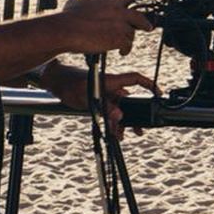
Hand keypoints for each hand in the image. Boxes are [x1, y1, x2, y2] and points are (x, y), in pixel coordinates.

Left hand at [42, 65, 157, 136]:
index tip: (157, 93)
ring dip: (123, 121)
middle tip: (142, 126)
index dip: (149, 85)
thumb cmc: (69, 84)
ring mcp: (106, 94)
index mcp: (112, 81)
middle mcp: (112, 87)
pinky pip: (110, 111)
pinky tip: (114, 132)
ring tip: (127, 133)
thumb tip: (120, 117)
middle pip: (130, 100)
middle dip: (137, 114)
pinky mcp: (99, 100)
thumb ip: (105, 107)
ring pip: (120, 108)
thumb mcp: (87, 98)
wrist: (55, 82)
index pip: (136, 79)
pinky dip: (112, 121)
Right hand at [57, 0, 153, 55]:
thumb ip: (84, 3)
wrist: (65, 31)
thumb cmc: (67, 18)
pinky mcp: (118, 39)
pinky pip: (128, 45)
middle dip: (144, 23)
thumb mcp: (76, 3)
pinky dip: (125, 50)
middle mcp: (119, 11)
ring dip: (128, 39)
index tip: (137, 2)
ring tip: (122, 45)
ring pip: (132, 33)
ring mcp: (120, 25)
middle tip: (147, 27)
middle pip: (140, 16)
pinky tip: (121, 52)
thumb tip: (77, 2)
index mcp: (110, 0)